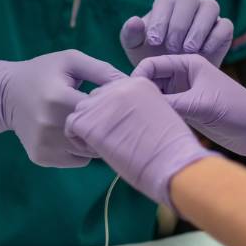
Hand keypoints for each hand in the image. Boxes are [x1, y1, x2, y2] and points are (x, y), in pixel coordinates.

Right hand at [0, 50, 124, 166]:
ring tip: (85, 122)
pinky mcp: (41, 157)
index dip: (112, 108)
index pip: (100, 112)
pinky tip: (70, 133)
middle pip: (96, 136)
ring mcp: (44, 144)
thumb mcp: (70, 61)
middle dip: (106, 128)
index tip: (116, 102)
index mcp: (58, 98)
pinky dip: (79, 150)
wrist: (6, 93)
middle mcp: (49, 125)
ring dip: (93, 141)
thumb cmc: (43, 72)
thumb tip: (132, 84)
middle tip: (106, 115)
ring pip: (89, 153)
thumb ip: (102, 70)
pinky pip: (76, 160)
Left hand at [65, 75, 211, 206]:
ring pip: (81, 110)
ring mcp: (101, 102)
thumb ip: (138, 108)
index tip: (121, 130)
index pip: (112, 91)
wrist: (173, 163)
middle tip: (110, 139)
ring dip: (88, 127)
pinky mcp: (88, 120)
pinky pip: (72, 125)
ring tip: (104, 146)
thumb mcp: (158, 115)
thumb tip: (122, 118)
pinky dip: (78, 138)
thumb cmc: (173, 150)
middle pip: (95, 98)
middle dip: (98, 118)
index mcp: (137, 82)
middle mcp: (117, 86)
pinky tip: (94, 149)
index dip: (112, 112)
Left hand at [120, 0, 232, 67]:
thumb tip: (134, 21)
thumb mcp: (134, 48)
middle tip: (171, 47)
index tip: (155, 41)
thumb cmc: (151, 56)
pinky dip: (215, 38)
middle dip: (179, 23)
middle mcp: (189, 2)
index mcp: (167, 2)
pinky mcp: (223, 29)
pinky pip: (225, 26)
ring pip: (210, 7)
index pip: (166, 1)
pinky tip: (203, 53)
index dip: (161, 19)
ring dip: (198, 28)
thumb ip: (130, 34)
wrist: (174, 76)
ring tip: (187, 50)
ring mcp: (208, 14)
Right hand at [133, 54, 245, 168]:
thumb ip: (170, 104)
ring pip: (156, 95)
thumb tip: (141, 106)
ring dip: (148, 104)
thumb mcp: (201, 105)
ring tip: (137, 119)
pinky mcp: (187, 109)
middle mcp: (183, 75)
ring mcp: (184, 93)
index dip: (137, 77)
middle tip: (128, 109)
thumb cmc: (237, 111)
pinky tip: (149, 125)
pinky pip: (164, 108)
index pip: (151, 64)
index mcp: (188, 63)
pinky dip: (156, 115)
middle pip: (150, 79)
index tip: (128, 95)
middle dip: (140, 91)